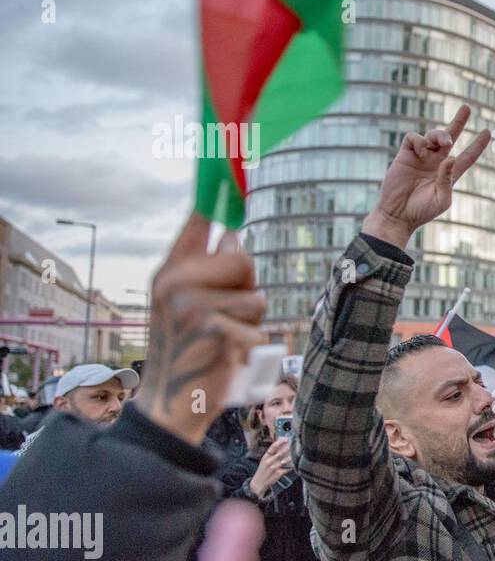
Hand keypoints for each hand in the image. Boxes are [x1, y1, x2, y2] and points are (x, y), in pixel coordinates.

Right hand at [134, 214, 267, 445]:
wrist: (170, 405)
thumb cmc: (186, 352)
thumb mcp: (181, 307)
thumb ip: (203, 270)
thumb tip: (232, 233)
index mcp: (168, 274)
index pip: (195, 225)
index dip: (215, 195)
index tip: (227, 155)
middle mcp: (177, 285)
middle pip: (242, 259)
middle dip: (247, 287)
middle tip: (226, 315)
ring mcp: (196, 307)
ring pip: (258, 297)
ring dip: (252, 323)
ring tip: (225, 341)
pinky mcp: (218, 332)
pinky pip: (260, 328)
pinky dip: (252, 348)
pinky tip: (229, 359)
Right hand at [250, 436, 290, 496]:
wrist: (258, 483)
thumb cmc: (263, 471)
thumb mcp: (264, 460)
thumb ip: (272, 454)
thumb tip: (281, 445)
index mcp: (265, 457)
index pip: (273, 447)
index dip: (281, 442)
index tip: (286, 439)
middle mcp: (269, 461)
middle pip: (280, 453)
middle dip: (288, 448)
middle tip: (294, 444)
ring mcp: (274, 468)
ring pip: (285, 460)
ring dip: (291, 456)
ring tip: (296, 453)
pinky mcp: (278, 474)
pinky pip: (287, 468)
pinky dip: (292, 465)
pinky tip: (295, 463)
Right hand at [363, 104, 490, 247]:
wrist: (398, 214)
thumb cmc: (422, 211)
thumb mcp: (441, 199)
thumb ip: (448, 179)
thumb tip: (451, 158)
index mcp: (450, 173)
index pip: (468, 156)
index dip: (478, 144)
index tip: (488, 132)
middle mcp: (437, 162)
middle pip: (451, 137)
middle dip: (459, 122)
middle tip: (467, 108)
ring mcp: (421, 157)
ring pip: (434, 135)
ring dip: (441, 134)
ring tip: (445, 141)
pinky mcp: (405, 155)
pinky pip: (414, 138)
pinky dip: (420, 141)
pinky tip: (421, 152)